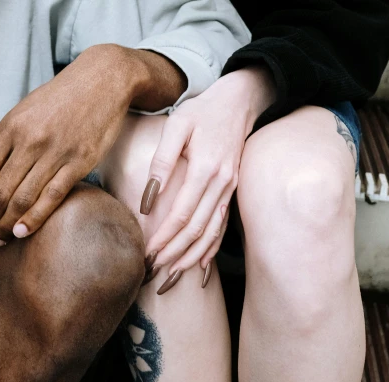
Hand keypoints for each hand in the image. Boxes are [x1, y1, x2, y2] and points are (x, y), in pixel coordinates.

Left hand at [0, 44, 185, 244]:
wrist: (103, 80)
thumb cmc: (61, 99)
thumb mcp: (25, 113)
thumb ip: (8, 142)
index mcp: (10, 128)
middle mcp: (29, 141)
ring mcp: (55, 153)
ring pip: (23, 199)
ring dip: (9, 224)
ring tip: (3, 238)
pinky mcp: (79, 162)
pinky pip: (52, 197)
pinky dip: (35, 218)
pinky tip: (24, 231)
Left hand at [140, 66, 276, 292]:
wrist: (241, 100)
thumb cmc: (204, 110)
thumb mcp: (177, 125)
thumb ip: (161, 162)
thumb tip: (148, 201)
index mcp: (206, 169)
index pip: (182, 214)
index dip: (164, 237)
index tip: (147, 253)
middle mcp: (222, 184)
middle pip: (197, 230)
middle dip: (174, 253)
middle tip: (153, 270)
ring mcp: (230, 190)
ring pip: (211, 233)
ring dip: (191, 257)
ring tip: (172, 275)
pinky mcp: (232, 191)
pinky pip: (222, 227)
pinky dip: (211, 249)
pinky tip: (200, 266)